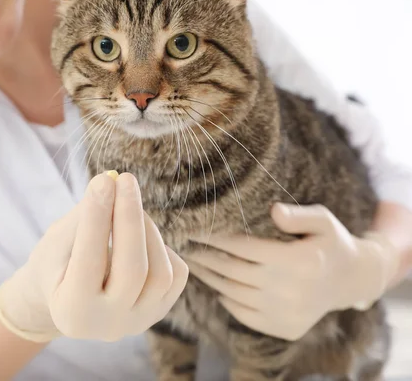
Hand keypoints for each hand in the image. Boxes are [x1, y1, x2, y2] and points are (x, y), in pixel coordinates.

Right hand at [0, 172, 188, 342]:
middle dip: (130, 218)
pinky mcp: (159, 312)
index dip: (97, 217)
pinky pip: (176, 275)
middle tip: (125, 180)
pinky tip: (140, 238)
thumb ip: (83, 217)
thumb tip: (112, 182)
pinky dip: (161, 247)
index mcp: (71, 310)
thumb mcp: (57, 242)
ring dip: (147, 230)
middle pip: (133, 270)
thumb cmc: (56, 265)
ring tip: (127, 207)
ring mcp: (138, 321)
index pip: (89, 260)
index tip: (103, 180)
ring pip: (160, 273)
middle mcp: (108, 324)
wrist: (66, 301)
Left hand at [184, 203, 398, 340]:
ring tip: (195, 265)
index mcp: (298, 260)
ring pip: (235, 295)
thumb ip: (297, 215)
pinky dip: (229, 302)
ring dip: (211, 279)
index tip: (195, 230)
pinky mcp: (285, 328)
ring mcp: (288, 313)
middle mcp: (292, 290)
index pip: (244, 248)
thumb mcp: (322, 220)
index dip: (215, 238)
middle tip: (186, 248)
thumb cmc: (330, 242)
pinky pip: (246, 315)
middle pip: (234, 272)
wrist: (352, 280)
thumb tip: (273, 210)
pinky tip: (219, 288)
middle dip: (206, 258)